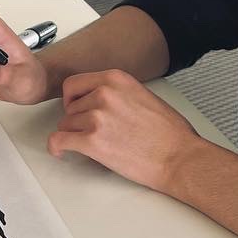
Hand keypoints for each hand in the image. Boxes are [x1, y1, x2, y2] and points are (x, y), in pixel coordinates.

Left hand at [47, 70, 202, 193]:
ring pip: (65, 124)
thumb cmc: (170, 133)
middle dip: (77, 121)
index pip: (74, 84)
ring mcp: (96, 117)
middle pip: (69, 107)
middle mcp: (104, 94)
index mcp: (116, 79)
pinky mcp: (92, 141)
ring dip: (74, 135)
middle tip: (91, 132)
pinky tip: (61, 151)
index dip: (73, 100)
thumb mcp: (143, 95)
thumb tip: (98, 99)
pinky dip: (56, 147)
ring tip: (91, 145)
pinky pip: (59, 140)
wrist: (180, 158)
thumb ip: (118, 93)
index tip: (76, 109)